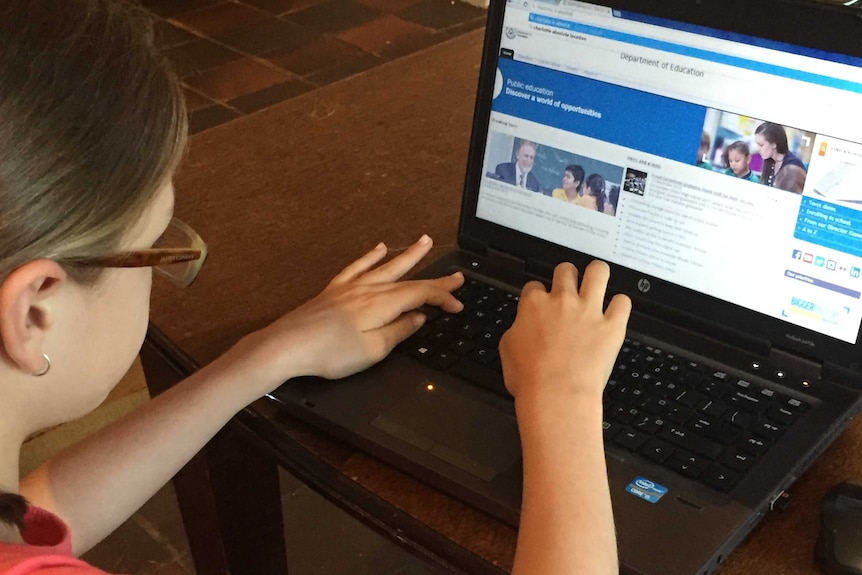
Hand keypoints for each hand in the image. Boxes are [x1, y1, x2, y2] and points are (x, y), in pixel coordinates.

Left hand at [241, 235, 463, 382]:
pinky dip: (370, 256)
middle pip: (408, 278)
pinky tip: (378, 248)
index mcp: (381, 304)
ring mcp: (350, 287)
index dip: (442, 297)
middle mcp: (368, 289)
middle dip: (434, 276)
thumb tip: (417, 318)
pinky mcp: (334, 291)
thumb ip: (398, 331)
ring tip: (424, 241)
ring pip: (386, 266)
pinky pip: (358, 266)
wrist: (286, 346)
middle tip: (456, 273)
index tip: (458, 305)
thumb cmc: (329, 353)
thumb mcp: (372, 350)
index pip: (421, 295)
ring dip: (408, 255)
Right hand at [499, 260, 630, 401]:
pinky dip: (620, 305)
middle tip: (569, 287)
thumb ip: (517, 330)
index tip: (541, 302)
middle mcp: (562, 300)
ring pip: (598, 272)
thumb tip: (522, 328)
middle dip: (566, 276)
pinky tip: (616, 311)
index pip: (534, 286)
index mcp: (533, 305)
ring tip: (596, 280)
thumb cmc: (530, 379)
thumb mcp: (507, 350)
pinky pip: (623, 302)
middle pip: (565, 270)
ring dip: (596, 274)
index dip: (538, 293)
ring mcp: (589, 310)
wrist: (556, 395)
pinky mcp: (612, 325)